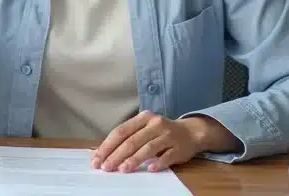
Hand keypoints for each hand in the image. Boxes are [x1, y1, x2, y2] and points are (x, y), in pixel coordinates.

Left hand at [91, 112, 225, 172]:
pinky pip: (167, 156)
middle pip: (132, 140)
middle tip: (106, 167)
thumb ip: (128, 138)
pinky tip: (149, 169)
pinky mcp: (179, 147)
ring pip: (148, 148)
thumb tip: (104, 153)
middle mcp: (155, 124)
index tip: (97, 159)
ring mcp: (168, 135)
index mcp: (142, 118)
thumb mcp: (144, 129)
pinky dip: (158, 162)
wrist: (191, 131)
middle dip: (117, 155)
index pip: (121, 131)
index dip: (108, 146)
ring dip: (134, 159)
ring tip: (123, 169)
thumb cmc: (161, 132)